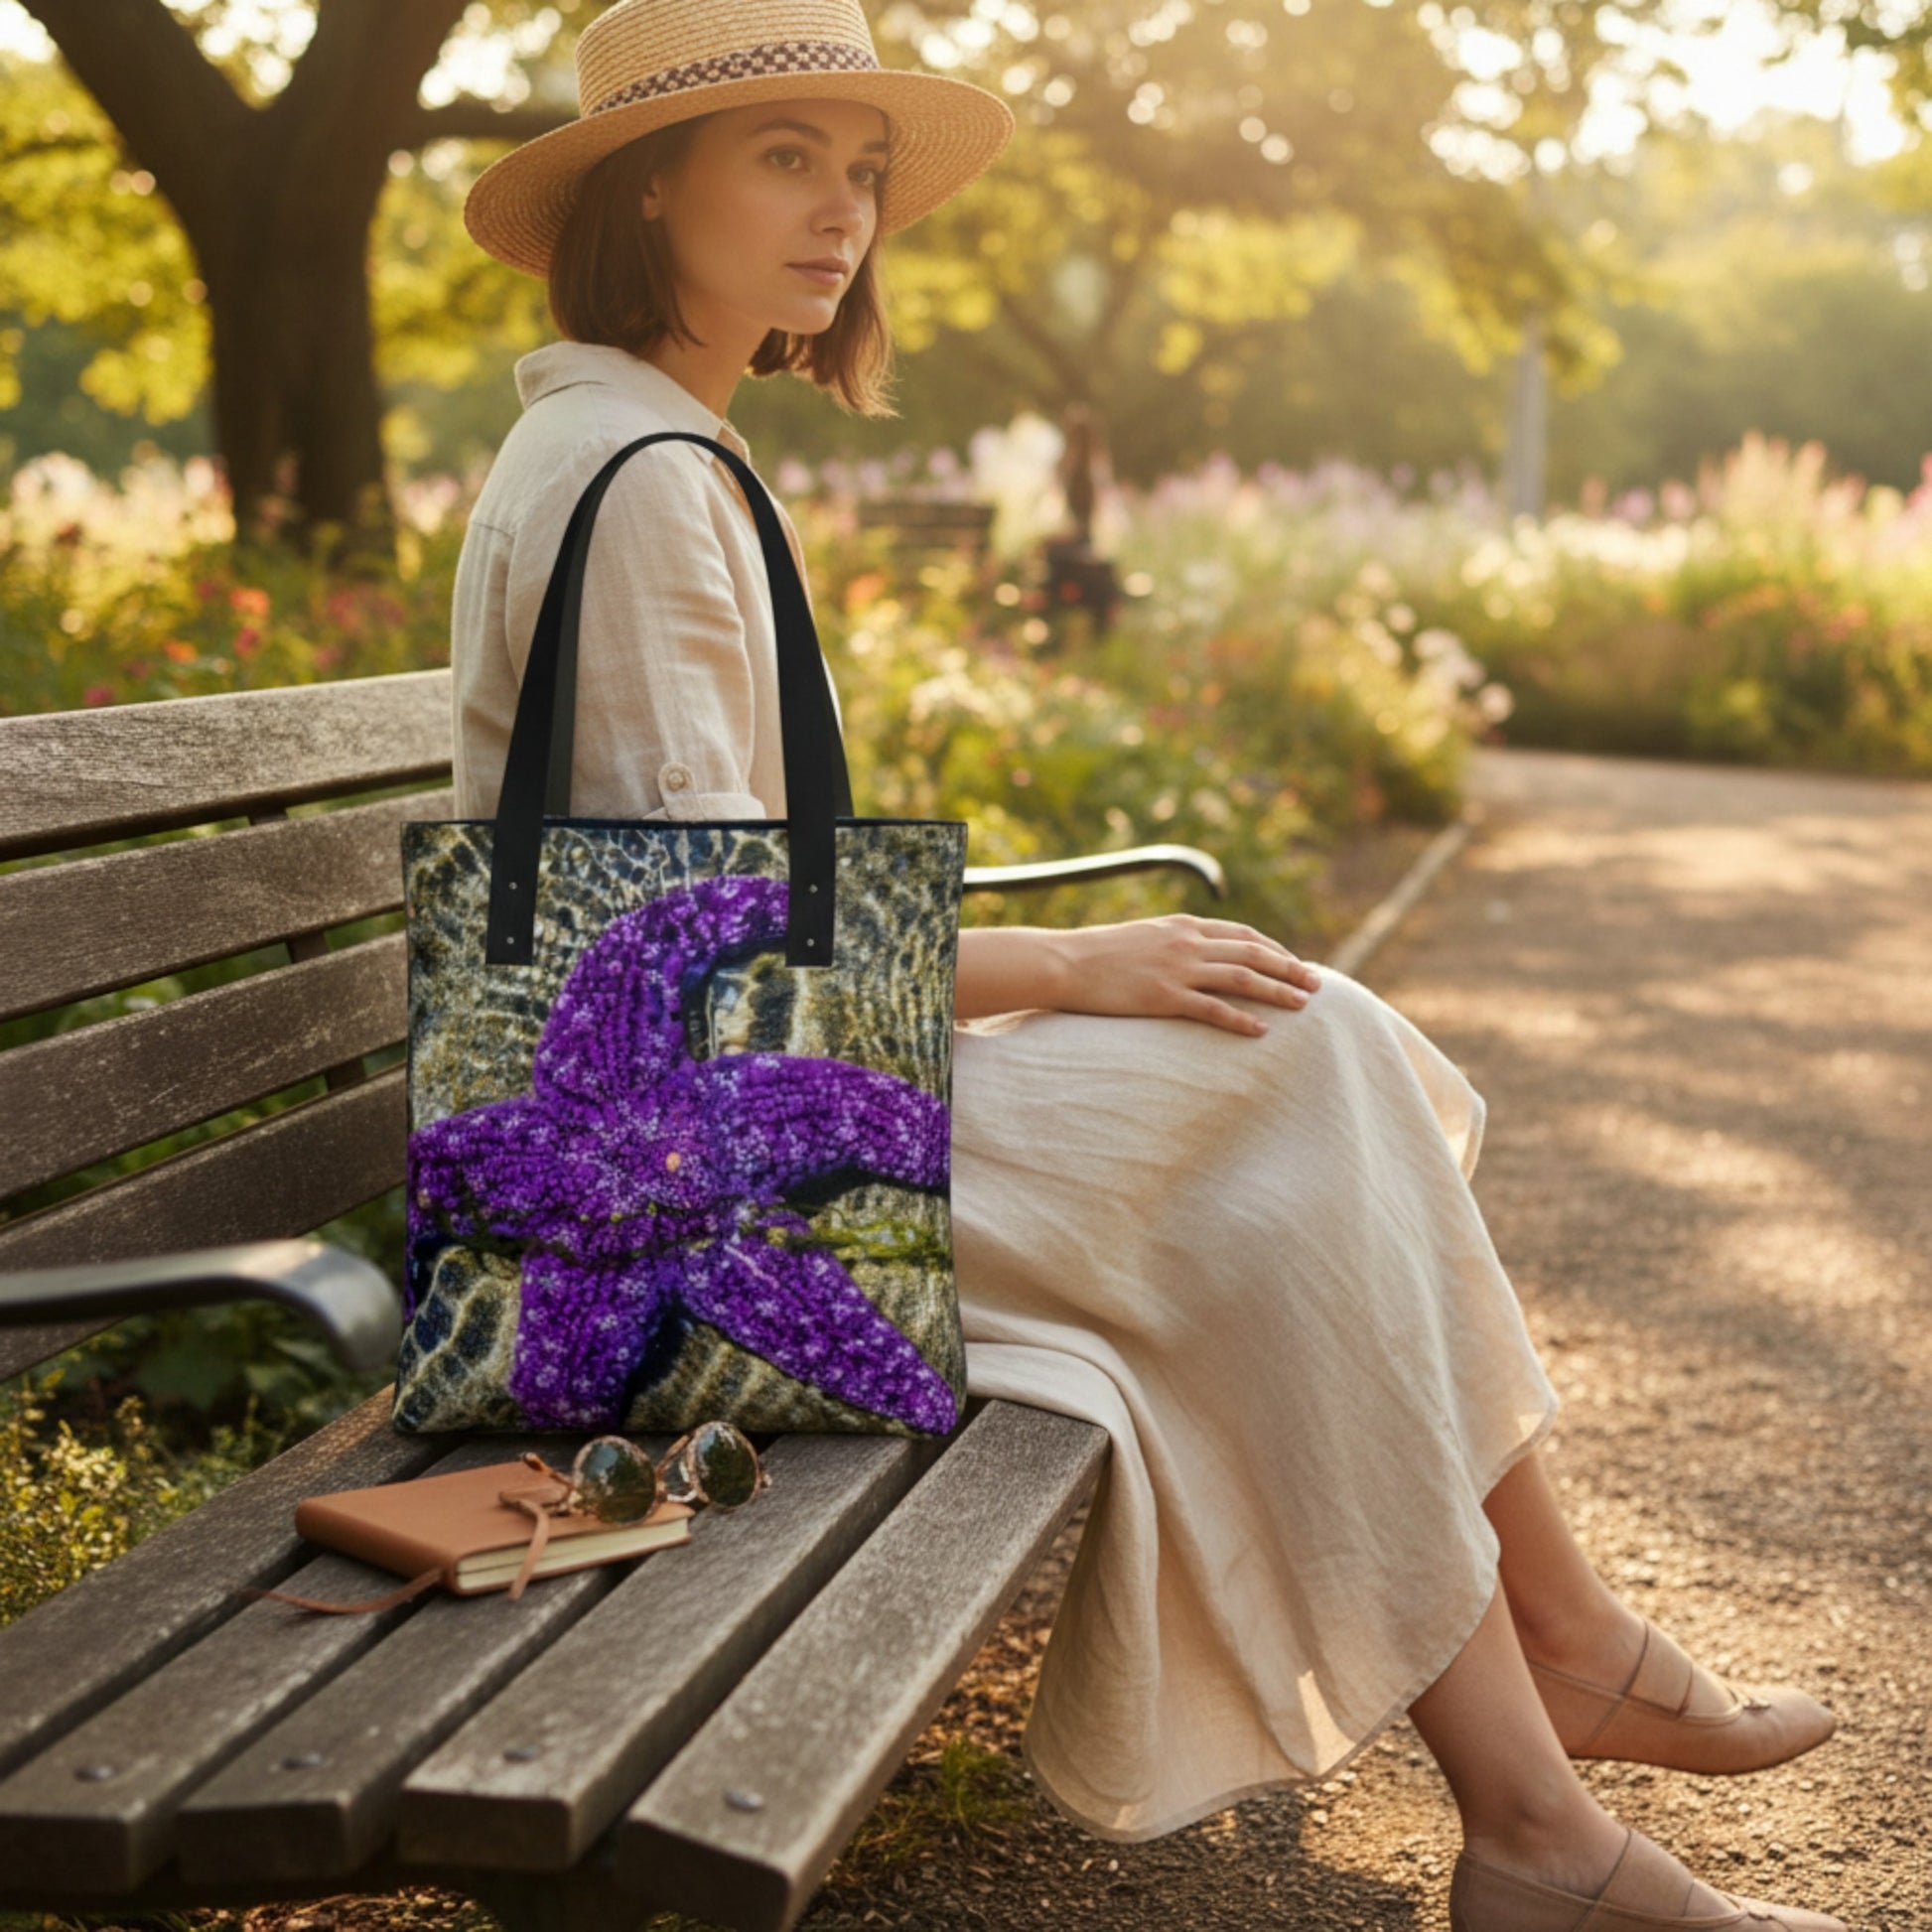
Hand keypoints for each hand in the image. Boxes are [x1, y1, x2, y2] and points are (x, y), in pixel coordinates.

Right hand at [1053, 914, 1322, 1037]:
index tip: (1295, 963)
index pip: (1243, 934)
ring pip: (1242, 978)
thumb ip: (1174, 941)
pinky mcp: (1164, 996)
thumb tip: (1196, 954)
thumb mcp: (1143, 936)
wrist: (1064, 963)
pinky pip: (1212, 1009)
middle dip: (1290, 968)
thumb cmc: (1098, 954)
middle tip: (1318, 983)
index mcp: (1183, 926)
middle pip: (1253, 952)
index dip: (1275, 949)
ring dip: (1277, 990)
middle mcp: (1187, 943)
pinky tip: (1262, 1030)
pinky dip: (1241, 1019)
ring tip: (1304, 1005)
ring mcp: (1177, 969)